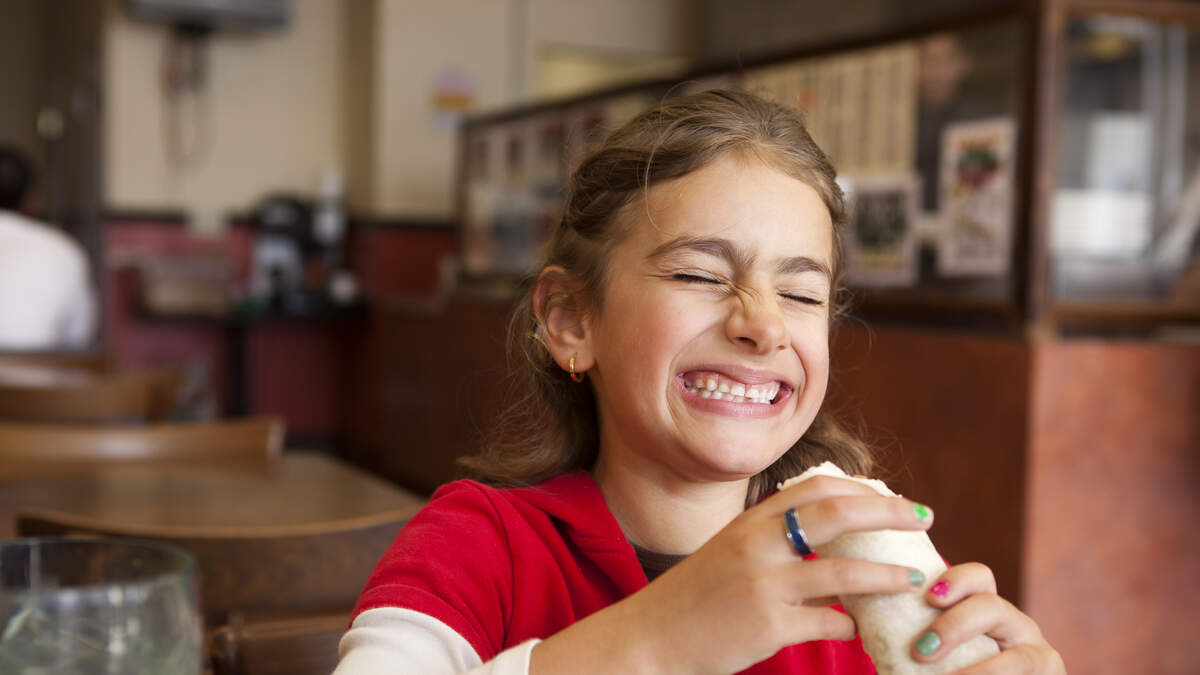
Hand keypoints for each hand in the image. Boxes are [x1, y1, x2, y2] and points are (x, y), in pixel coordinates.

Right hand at [532, 475, 936, 674]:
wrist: (649, 639)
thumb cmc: (694, 599)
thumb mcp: (729, 554)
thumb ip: (772, 541)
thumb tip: (827, 541)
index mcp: (750, 522)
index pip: (815, 487)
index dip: (861, 488)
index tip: (893, 496)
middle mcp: (757, 544)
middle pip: (837, 513)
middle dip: (888, 512)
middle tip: (923, 517)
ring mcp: (763, 584)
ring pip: (843, 571)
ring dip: (886, 576)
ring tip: (912, 579)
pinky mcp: (767, 626)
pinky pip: (827, 622)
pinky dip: (848, 625)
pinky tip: (855, 630)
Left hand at [913, 563, 1065, 673]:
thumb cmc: (951, 669)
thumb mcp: (941, 651)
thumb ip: (916, 636)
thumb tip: (856, 624)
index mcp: (985, 610)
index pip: (979, 578)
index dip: (956, 580)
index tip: (929, 596)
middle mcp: (1015, 624)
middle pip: (991, 605)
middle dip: (954, 625)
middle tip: (921, 650)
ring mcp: (1036, 651)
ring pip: (1013, 651)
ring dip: (976, 668)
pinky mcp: (1049, 671)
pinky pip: (1020, 671)